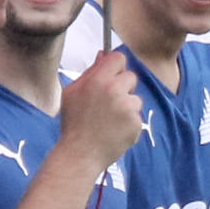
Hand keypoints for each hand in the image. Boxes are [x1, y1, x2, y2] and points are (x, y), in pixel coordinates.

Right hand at [59, 51, 146, 170]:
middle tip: (108, 102)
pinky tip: (114, 130)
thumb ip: (90, 72)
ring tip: (110, 120)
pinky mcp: (136, 124)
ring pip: (136, 98)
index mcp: (98, 80)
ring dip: (127, 106)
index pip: (119, 58)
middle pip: (131, 76)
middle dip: (122, 87)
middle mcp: (115, 91)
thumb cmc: (74, 122)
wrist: (80, 153)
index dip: (116, 65)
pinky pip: (137, 116)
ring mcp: (128, 108)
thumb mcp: (72, 92)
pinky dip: (129, 123)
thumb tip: (102, 54)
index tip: (112, 74)